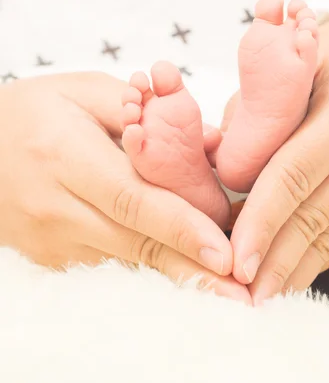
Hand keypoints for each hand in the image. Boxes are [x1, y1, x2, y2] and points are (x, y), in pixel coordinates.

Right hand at [0, 72, 250, 303]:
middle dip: (191, 269)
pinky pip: (108, 265)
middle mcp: (55, 206)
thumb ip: (143, 112)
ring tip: (225, 292)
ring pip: (125, 262)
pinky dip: (147, 270)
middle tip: (240, 292)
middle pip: (134, 243)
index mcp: (65, 156)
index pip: (131, 198)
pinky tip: (182, 276)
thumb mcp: (83, 90)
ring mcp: (49, 240)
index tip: (223, 253)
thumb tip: (205, 140)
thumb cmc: (35, 110)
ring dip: (176, 275)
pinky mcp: (50, 257)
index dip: (180, 227)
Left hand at [228, 18, 328, 303]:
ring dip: (292, 268)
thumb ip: (255, 116)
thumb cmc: (325, 62)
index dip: (262, 219)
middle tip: (238, 289)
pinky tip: (288, 278)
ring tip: (257, 295)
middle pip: (314, 212)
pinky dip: (314, 259)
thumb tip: (219, 174)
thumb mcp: (292, 70)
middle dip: (273, 256)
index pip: (295, 173)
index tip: (234, 256)